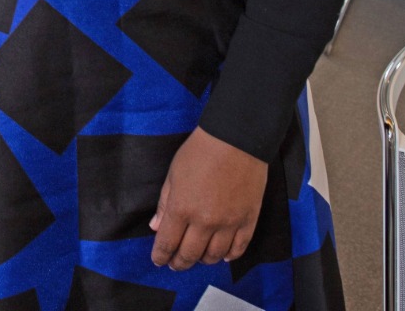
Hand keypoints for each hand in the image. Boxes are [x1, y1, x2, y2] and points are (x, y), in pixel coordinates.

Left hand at [149, 127, 266, 270]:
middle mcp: (204, 221)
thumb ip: (165, 202)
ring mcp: (228, 224)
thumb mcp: (174, 173)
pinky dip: (229, 256)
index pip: (167, 242)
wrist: (235, 140)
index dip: (161, 255)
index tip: (158, 260)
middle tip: (175, 264)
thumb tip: (156, 226)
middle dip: (179, 262)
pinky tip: (222, 255)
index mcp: (181, 208)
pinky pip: (238, 249)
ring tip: (197, 257)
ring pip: (214, 256)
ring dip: (203, 260)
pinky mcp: (248, 221)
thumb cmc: (200, 151)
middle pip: (190, 254)